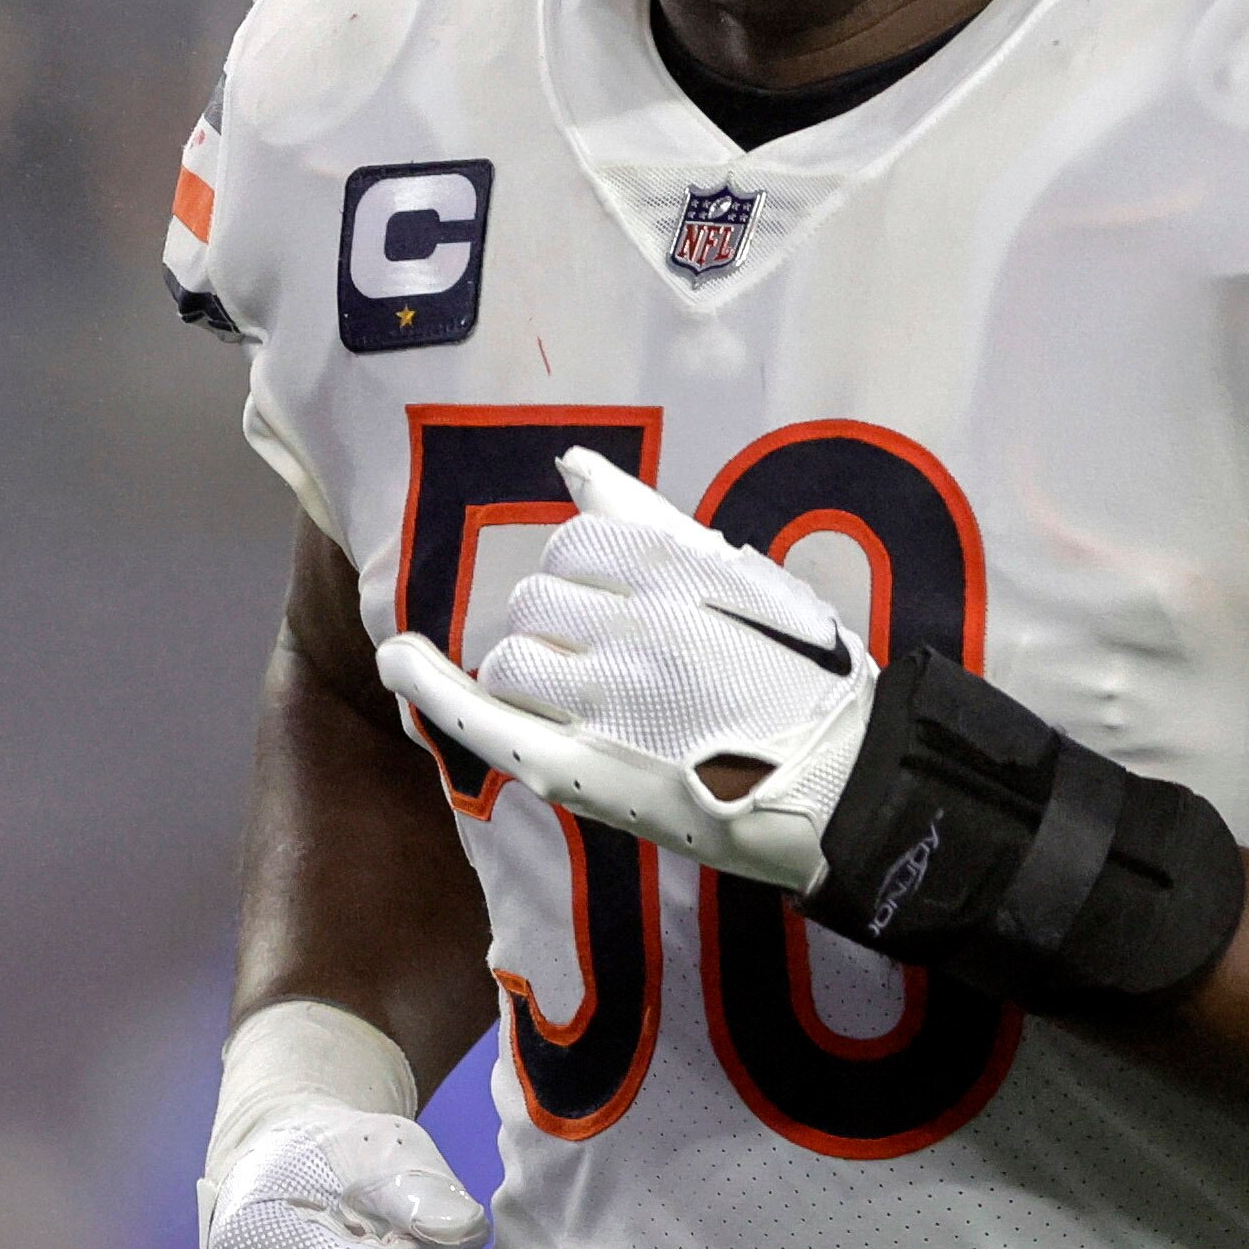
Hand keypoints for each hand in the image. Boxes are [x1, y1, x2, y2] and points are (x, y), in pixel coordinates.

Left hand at [374, 446, 876, 893]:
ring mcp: (606, 700)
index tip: (612, 609)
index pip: (578, 542)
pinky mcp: (583, 770)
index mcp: (677, 570)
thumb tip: (569, 460)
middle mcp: (635, 625)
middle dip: (556, 624)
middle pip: (538, 599)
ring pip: (512, 656)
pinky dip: (429, 686)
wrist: (850, 788)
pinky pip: (482, 718)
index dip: (584, 575)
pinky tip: (398, 662)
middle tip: (606, 667)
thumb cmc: (809, 682)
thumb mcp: (744, 577)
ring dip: (528, 670)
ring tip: (577, 701)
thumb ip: (649, 516)